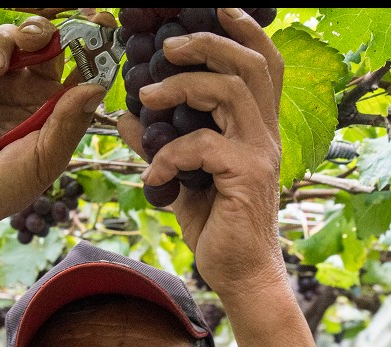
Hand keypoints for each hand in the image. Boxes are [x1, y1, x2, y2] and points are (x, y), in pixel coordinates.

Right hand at [0, 16, 106, 229]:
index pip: (79, 66)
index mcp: (58, 105)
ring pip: (6, 38)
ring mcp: (0, 83)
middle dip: (39, 31)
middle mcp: (31, 89)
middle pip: (42, 40)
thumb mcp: (46, 157)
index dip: (91, 43)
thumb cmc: (9, 184)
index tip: (100, 24)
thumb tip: (95, 87)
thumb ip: (68, 122)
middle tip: (34, 39)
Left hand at [117, 9, 285, 299]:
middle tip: (167, 46)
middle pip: (251, 65)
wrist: (240, 275)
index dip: (244, 31)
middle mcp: (264, 135)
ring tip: (147, 95)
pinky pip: (203, 146)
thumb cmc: (217, 228)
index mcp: (255, 129)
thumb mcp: (181, 179)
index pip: (263, 65)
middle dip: (208, 43)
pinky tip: (153, 176)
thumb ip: (158, 145)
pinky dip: (168, 154)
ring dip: (184, 85)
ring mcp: (259, 155)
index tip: (215, 8)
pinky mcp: (245, 177)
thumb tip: (125, 118)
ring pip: (231, 91)